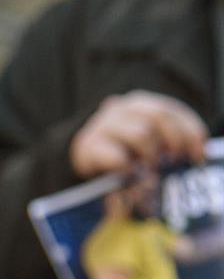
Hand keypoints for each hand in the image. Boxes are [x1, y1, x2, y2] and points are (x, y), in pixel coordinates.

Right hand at [69, 91, 208, 178]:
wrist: (79, 164)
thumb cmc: (118, 153)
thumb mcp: (146, 141)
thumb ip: (166, 139)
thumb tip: (196, 153)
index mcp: (138, 103)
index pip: (171, 109)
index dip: (190, 130)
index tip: (199, 153)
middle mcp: (119, 108)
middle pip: (158, 115)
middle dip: (174, 140)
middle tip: (176, 161)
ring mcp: (101, 125)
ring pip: (141, 134)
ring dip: (152, 156)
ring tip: (151, 171)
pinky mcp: (87, 147)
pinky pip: (118, 157)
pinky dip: (130, 169)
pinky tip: (130, 175)